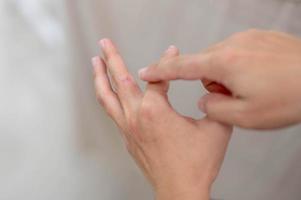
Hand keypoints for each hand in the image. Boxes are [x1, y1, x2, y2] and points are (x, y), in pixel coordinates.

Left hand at [92, 39, 231, 199]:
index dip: (167, 61)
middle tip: (104, 44)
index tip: (173, 51)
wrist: (181, 191)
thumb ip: (216, 105)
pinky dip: (108, 98)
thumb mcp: (215, 129)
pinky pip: (112, 113)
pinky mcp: (128, 139)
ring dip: (100, 77)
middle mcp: (136, 117)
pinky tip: (109, 94)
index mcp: (155, 111)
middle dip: (112, 58)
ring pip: (107, 98)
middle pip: (120, 81)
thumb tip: (215, 91)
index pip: (158, 77)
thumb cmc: (196, 164)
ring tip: (95, 63)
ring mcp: (128, 129)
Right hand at [139, 30, 300, 128]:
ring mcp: (247, 38)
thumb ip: (214, 109)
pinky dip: (241, 67)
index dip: (159, 71)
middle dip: (212, 82)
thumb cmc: (292, 97)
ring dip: (228, 76)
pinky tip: (260, 78)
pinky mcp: (259, 37)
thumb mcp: (245, 116)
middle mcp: (233, 45)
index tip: (146, 72)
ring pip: (221, 59)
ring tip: (252, 88)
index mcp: (225, 63)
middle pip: (204, 64)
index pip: (181, 67)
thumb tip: (206, 101)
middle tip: (233, 97)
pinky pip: (237, 52)